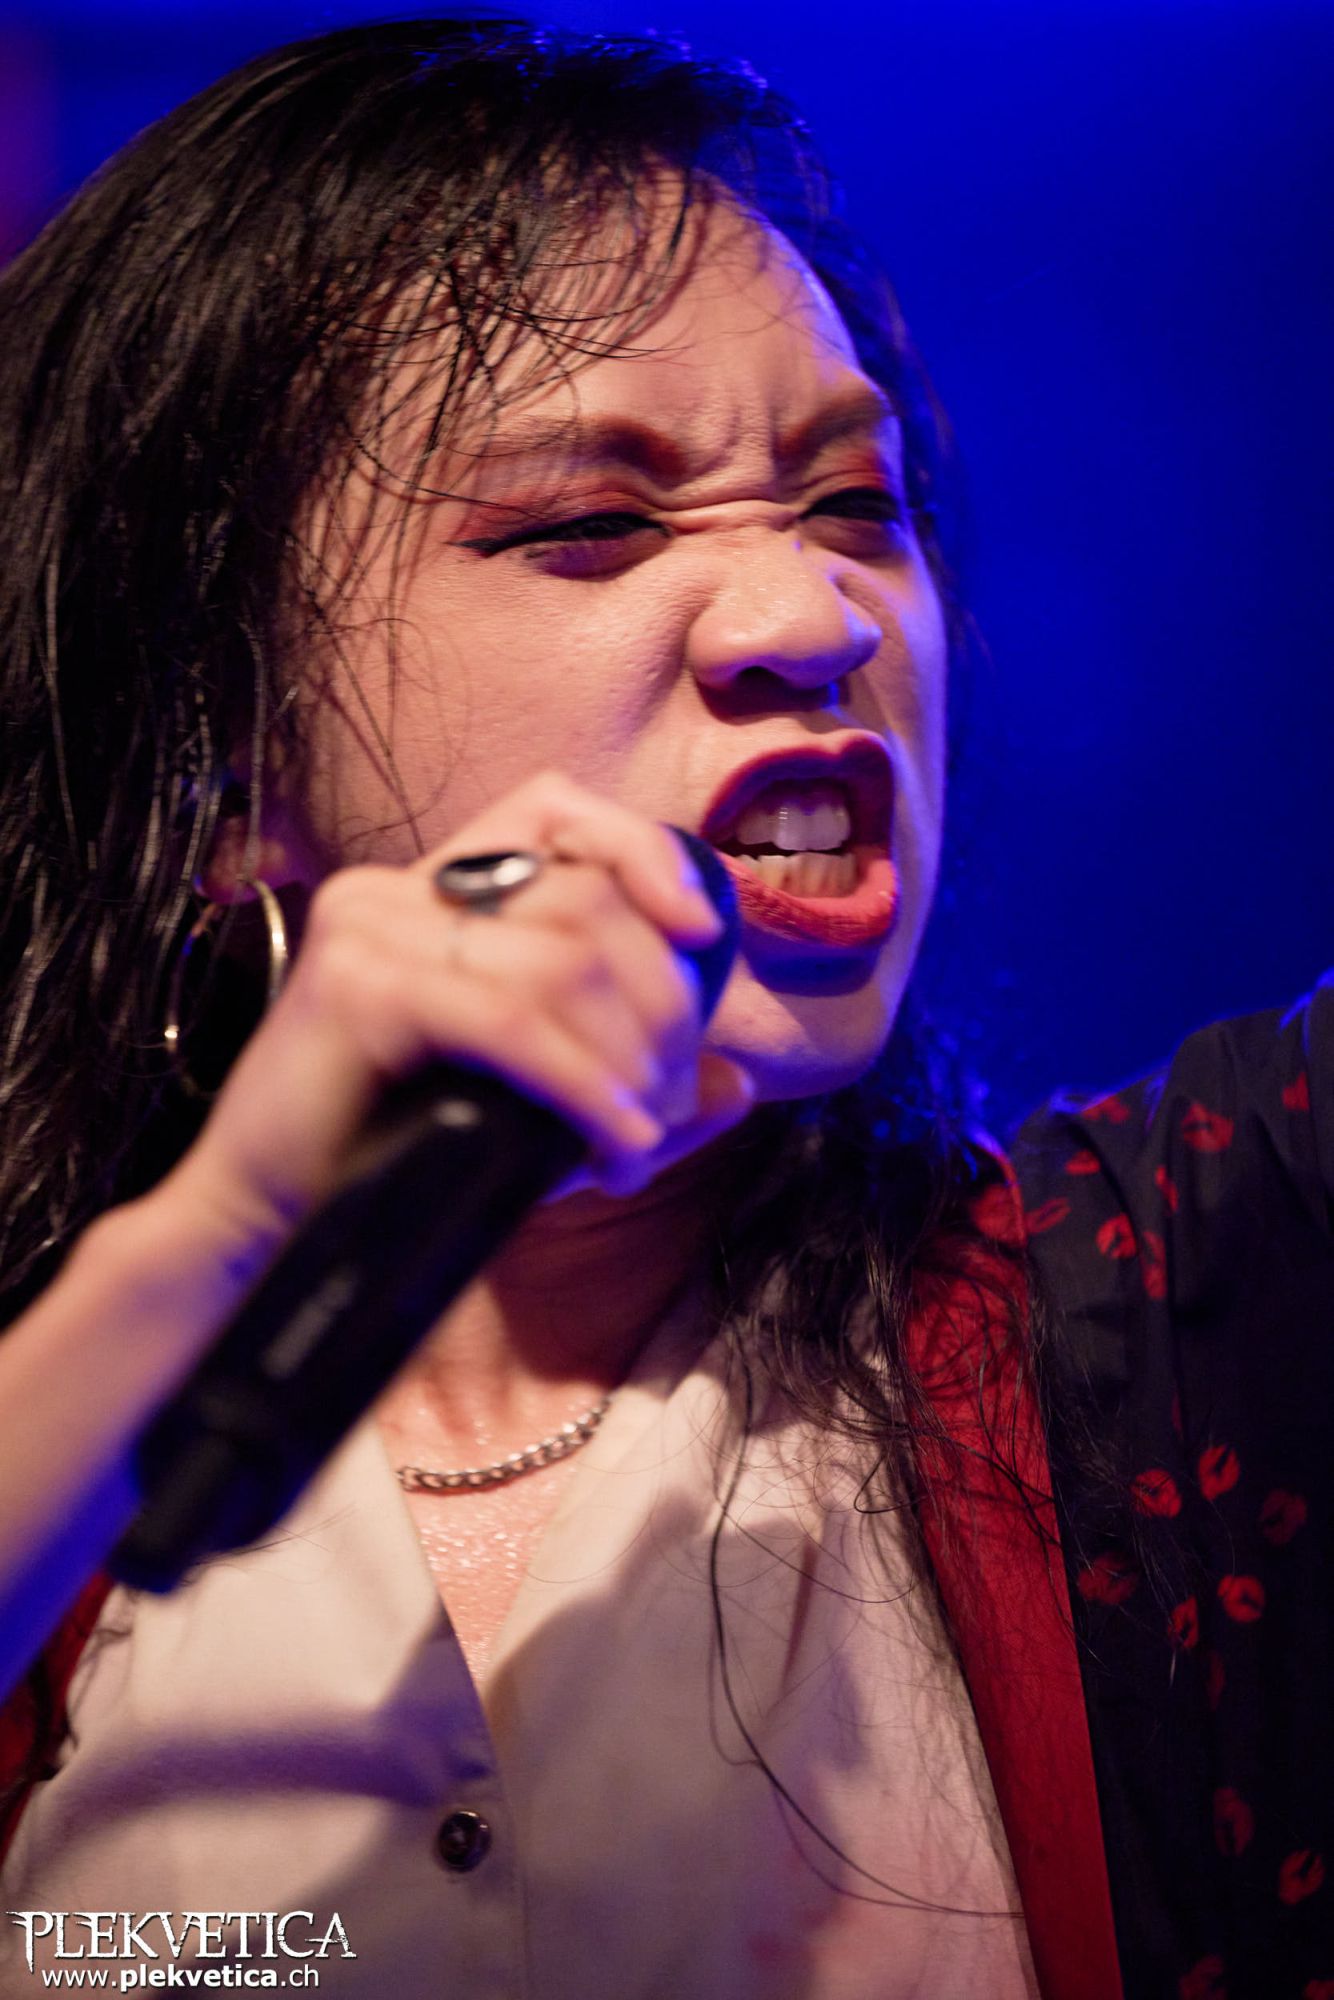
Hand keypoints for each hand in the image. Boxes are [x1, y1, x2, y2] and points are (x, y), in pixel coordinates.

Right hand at [164, 771, 754, 1262]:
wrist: (269, 1231)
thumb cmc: (394, 1165)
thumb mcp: (531, 1110)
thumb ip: (626, 1084)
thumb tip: (739, 1083)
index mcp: (431, 890)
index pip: (554, 804)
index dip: (642, 850)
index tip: (701, 934)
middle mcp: (395, 886)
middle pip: (583, 896)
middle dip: (659, 1005)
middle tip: (667, 1103)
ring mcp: (370, 927)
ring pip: (559, 961)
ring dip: (628, 1059)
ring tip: (639, 1140)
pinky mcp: (357, 987)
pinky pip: (510, 1021)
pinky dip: (584, 1086)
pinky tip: (617, 1145)